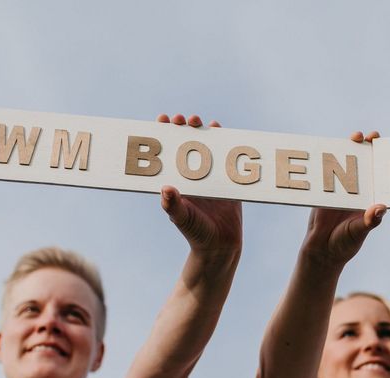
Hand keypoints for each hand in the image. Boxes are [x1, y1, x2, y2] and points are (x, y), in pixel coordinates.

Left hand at [156, 113, 241, 258]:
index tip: (162, 122)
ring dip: (201, 131)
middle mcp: (191, 174)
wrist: (221, 246)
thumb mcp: (182, 219)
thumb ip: (173, 205)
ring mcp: (209, 175)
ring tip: (199, 122)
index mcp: (176, 180)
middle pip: (185, 144)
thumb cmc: (196, 233)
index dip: (163, 135)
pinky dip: (224, 142)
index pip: (166, 152)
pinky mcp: (227, 179)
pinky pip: (225, 157)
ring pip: (205, 146)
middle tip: (183, 120)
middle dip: (182, 128)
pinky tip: (221, 131)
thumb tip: (164, 189)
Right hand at [299, 130, 385, 265]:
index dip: (382, 160)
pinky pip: (325, 171)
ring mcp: (339, 187)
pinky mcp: (323, 189)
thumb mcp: (358, 233)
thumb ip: (369, 221)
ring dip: (347, 148)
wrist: (320, 252)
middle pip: (362, 161)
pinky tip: (329, 148)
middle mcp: (356, 189)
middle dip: (366, 146)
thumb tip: (381, 207)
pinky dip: (326, 160)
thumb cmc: (344, 244)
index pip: (378, 174)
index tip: (386, 148)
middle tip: (368, 137)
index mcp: (369, 198)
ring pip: (344, 162)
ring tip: (354, 138)